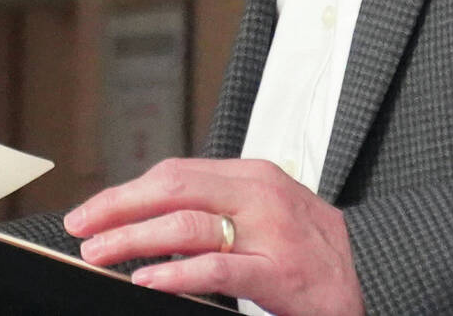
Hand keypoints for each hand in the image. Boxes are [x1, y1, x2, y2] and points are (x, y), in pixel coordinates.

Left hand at [63, 157, 361, 315]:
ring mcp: (271, 231)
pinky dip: (178, 272)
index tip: (91, 211)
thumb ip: (219, 210)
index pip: (175, 173)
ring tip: (99, 252)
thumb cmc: (313, 251)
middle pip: (173, 188)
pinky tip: (148, 279)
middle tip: (81, 228)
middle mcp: (259, 194)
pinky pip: (219, 267)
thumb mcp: (265, 215)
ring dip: (134, 238)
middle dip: (119, 207)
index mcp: (252, 176)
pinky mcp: (280, 271)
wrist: (372, 276)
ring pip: (187, 224)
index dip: (127, 191)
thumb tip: (153, 222)